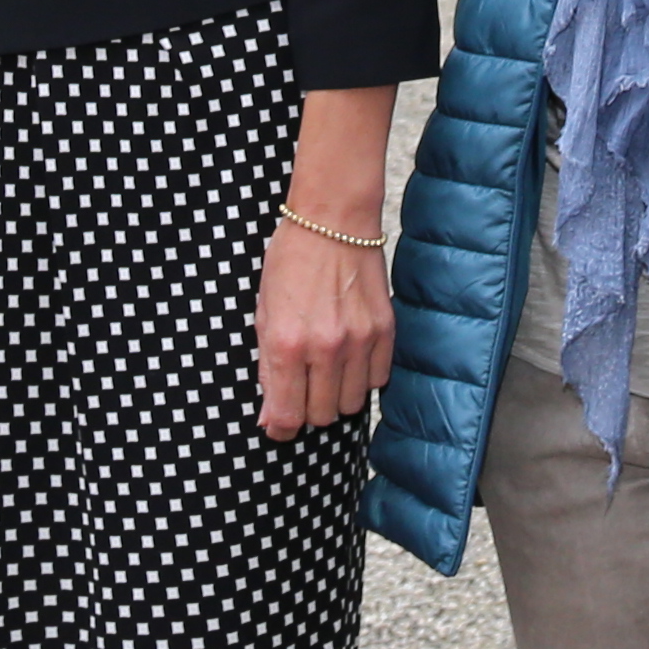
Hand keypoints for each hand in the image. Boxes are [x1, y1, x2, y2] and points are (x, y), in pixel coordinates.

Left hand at [253, 211, 387, 441]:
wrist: (332, 220)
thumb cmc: (290, 261)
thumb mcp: (263, 313)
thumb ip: (267, 368)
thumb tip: (270, 416)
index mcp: (286, 343)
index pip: (287, 415)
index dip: (280, 428)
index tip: (279, 425)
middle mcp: (324, 348)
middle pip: (321, 416)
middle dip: (308, 410)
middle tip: (302, 388)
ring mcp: (358, 341)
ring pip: (353, 405)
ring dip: (338, 396)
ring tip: (327, 371)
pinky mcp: (385, 331)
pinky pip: (378, 380)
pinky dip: (363, 377)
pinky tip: (350, 356)